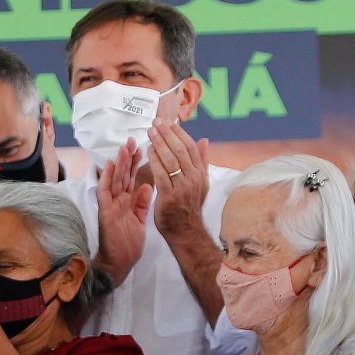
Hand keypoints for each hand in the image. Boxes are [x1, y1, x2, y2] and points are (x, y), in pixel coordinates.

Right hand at [95, 139, 152, 282]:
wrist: (120, 262)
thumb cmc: (129, 244)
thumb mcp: (140, 220)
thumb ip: (143, 203)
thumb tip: (148, 186)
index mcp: (127, 202)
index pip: (132, 178)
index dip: (137, 163)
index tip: (144, 147)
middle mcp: (118, 200)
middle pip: (123, 175)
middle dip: (128, 158)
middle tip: (133, 139)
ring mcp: (110, 205)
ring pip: (114, 180)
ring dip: (118, 163)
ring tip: (123, 146)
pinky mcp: (105, 212)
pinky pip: (104, 193)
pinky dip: (105, 179)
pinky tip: (108, 165)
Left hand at [146, 121, 210, 248]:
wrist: (186, 232)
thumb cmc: (189, 207)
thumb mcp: (201, 183)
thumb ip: (201, 161)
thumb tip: (205, 140)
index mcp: (200, 173)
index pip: (190, 147)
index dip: (179, 133)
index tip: (168, 122)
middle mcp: (194, 178)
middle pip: (180, 150)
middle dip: (167, 134)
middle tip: (156, 123)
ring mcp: (182, 187)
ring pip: (171, 160)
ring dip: (160, 143)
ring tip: (151, 132)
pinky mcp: (169, 196)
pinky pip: (161, 174)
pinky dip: (155, 161)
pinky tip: (148, 151)